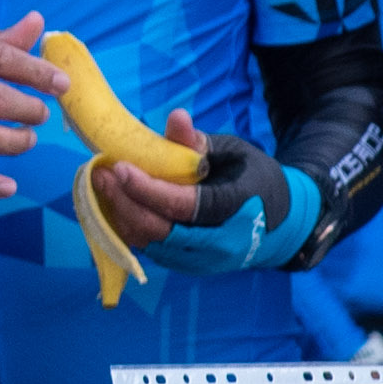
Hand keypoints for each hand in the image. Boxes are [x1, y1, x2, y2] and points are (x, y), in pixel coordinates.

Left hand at [95, 111, 318, 275]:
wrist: (281, 227)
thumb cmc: (255, 180)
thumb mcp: (234, 153)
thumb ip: (199, 142)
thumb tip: (175, 117)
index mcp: (234, 210)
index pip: (184, 206)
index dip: (148, 189)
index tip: (120, 167)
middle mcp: (218, 244)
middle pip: (161, 231)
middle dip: (126, 203)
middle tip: (101, 174)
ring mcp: (202, 261)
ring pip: (151, 244)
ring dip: (121, 216)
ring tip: (102, 184)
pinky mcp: (188, 266)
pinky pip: (151, 249)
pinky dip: (129, 227)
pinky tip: (115, 203)